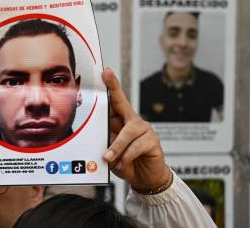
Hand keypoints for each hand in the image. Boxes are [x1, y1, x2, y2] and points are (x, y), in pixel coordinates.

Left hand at [102, 68, 170, 191]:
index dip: (112, 85)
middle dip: (114, 89)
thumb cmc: (124, 161)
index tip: (105, 71)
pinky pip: (137, 146)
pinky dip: (127, 156)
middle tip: (106, 76)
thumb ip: (105, 141)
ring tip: (109, 157)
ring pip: (128, 132)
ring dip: (117, 146)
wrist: (143, 178)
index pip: (116, 101)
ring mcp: (145, 130)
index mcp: (121, 121)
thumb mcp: (110, 151)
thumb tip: (96, 136)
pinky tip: (122, 163)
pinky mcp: (153, 142)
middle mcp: (134, 121)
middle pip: (123, 105)